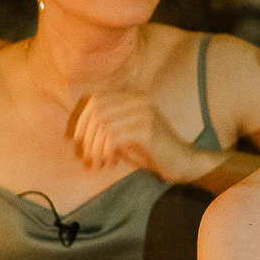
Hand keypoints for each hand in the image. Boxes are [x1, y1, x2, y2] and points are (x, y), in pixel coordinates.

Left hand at [67, 87, 203, 181]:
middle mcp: (138, 99)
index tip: (77, 139)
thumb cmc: (151, 150)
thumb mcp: (126, 134)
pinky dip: (106, 152)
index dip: (82, 119)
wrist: (182, 161)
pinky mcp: (147, 129)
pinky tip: (111, 162)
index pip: (96, 99)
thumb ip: (106, 128)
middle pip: (97, 111)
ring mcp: (144, 112)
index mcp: (133, 96)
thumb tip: (78, 134)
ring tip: (100, 163)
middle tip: (89, 156)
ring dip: (96, 148)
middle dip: (88, 136)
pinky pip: (114, 138)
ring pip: (103, 126)